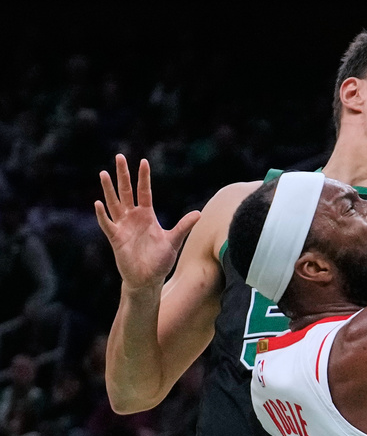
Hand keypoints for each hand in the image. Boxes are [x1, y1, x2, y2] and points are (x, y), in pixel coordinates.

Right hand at [94, 155, 200, 289]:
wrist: (148, 279)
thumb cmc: (160, 260)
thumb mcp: (174, 240)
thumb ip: (183, 226)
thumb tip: (199, 213)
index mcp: (147, 215)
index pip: (145, 191)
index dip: (144, 177)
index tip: (143, 161)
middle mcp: (133, 217)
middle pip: (127, 192)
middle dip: (123, 175)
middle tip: (119, 157)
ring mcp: (123, 226)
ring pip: (114, 203)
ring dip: (109, 189)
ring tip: (104, 173)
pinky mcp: (116, 238)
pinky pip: (107, 224)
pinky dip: (102, 214)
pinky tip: (98, 203)